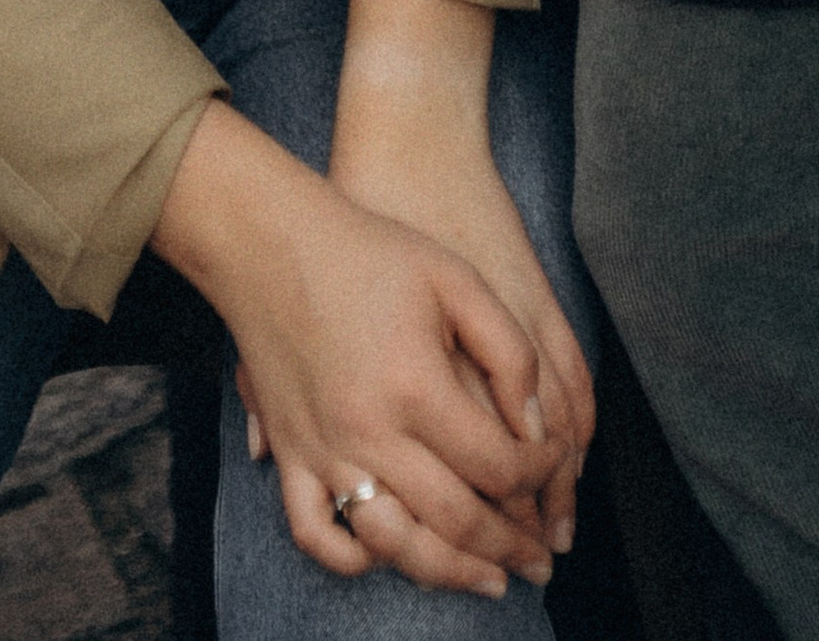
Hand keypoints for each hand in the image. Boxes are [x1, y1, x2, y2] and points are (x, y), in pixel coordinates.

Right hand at [151, 101, 561, 596]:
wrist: (267, 239)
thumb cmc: (367, 250)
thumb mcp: (455, 278)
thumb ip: (510, 353)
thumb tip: (536, 428)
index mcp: (416, 386)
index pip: (499, 466)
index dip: (540, 473)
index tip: (551, 463)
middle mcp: (370, 431)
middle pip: (457, 522)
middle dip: (513, 546)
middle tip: (543, 558)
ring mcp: (324, 449)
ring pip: (395, 547)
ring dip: (450, 574)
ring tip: (489, 578)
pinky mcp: (289, 452)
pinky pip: (316, 534)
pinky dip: (353, 560)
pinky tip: (391, 554)